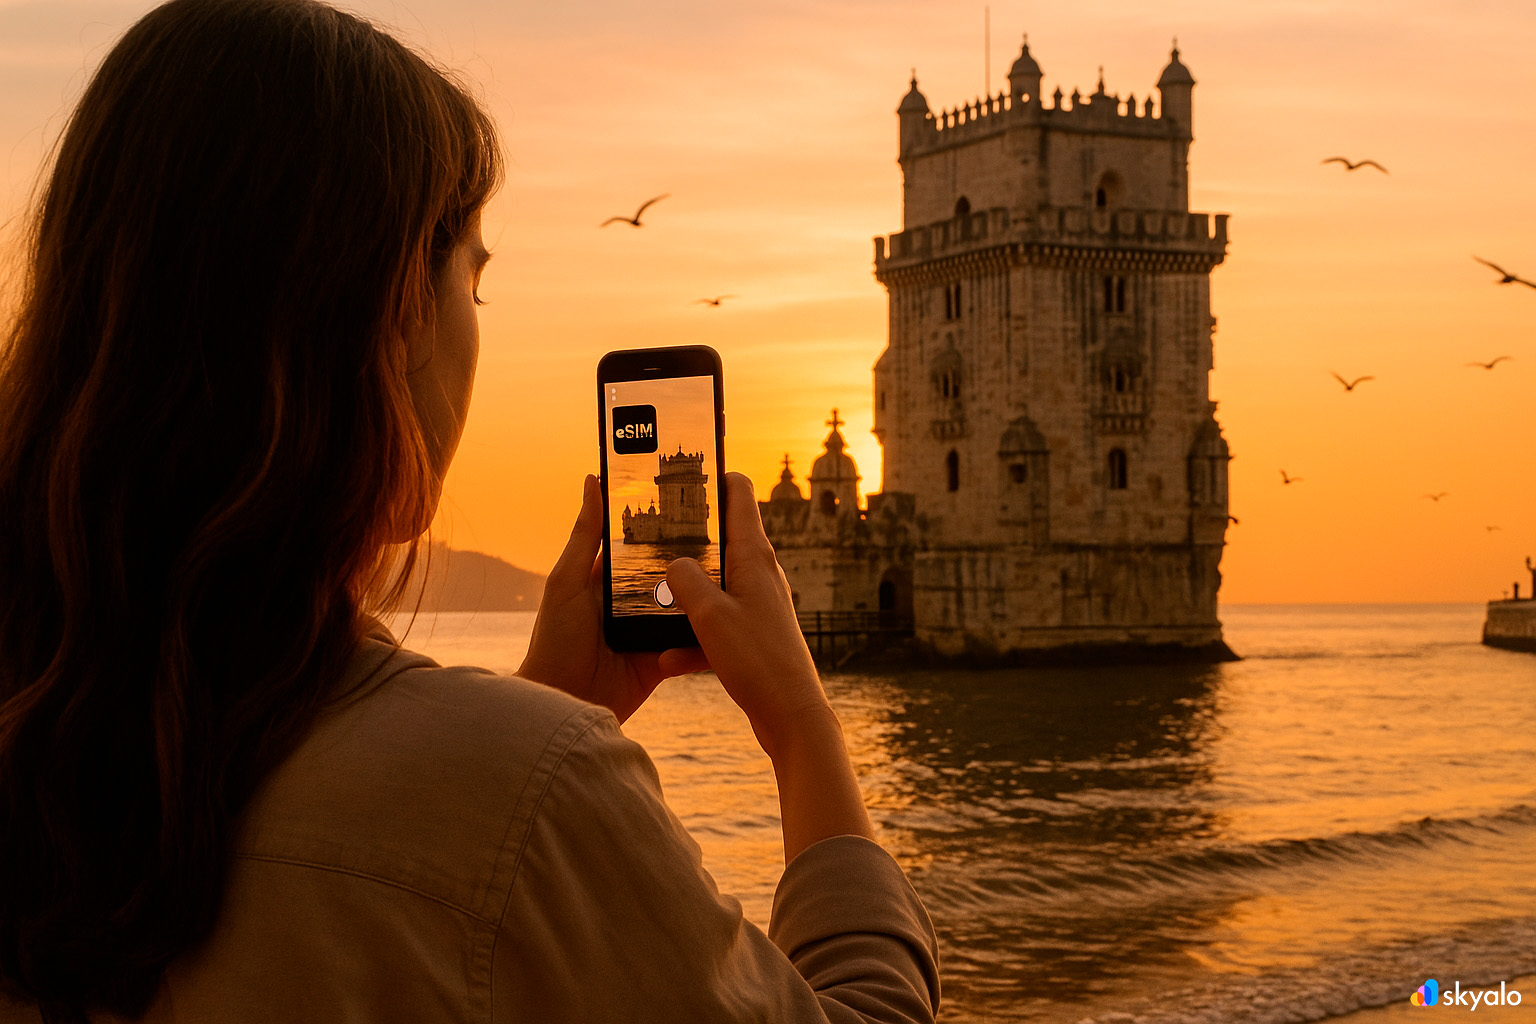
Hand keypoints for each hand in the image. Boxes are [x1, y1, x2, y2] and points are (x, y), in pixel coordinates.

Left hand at [518, 475, 707, 721]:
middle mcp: (631, 601)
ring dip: (706, 593)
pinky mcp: (663, 658)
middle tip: (730, 532)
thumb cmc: (554, 641)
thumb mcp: (567, 581)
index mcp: (608, 578)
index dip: (664, 523)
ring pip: (687, 604)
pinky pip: (690, 641)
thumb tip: (592, 481)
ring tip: (738, 570)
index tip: (694, 498)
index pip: (641, 544)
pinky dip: (706, 631)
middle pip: (670, 572)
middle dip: (696, 557)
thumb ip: (584, 535)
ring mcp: (649, 630)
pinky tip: (729, 614)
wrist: (563, 704)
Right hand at [665, 473, 830, 760]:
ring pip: (710, 587)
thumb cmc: (758, 662)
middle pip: (719, 540)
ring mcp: (756, 605)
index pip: (739, 494)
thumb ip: (683, 582)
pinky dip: (691, 640)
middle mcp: (759, 575)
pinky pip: (713, 627)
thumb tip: (672, 563)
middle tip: (650, 531)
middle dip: (685, 538)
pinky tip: (667, 660)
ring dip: (682, 599)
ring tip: (650, 604)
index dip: (714, 475)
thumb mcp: (709, 616)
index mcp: (754, 557)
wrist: (791, 717)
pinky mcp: (751, 636)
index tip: (685, 467)